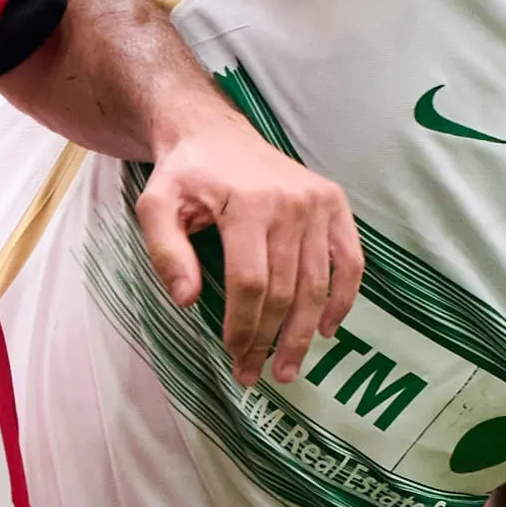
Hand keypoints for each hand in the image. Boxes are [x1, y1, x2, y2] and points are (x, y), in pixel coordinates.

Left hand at [138, 120, 360, 388]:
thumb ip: (165, 251)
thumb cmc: (184, 175)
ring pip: (316, 283)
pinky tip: (326, 330)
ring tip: (287, 368)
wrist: (214, 132)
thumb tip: (187, 301)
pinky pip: (349, 260)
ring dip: (303, 333)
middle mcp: (291, 202)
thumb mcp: (155, 206)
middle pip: (285, 289)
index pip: (250, 282)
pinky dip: (343, 299)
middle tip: (254, 374)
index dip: (243, 327)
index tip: (233, 356)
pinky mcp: (335, 203)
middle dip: (268, 339)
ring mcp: (318, 203)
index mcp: (248, 204)